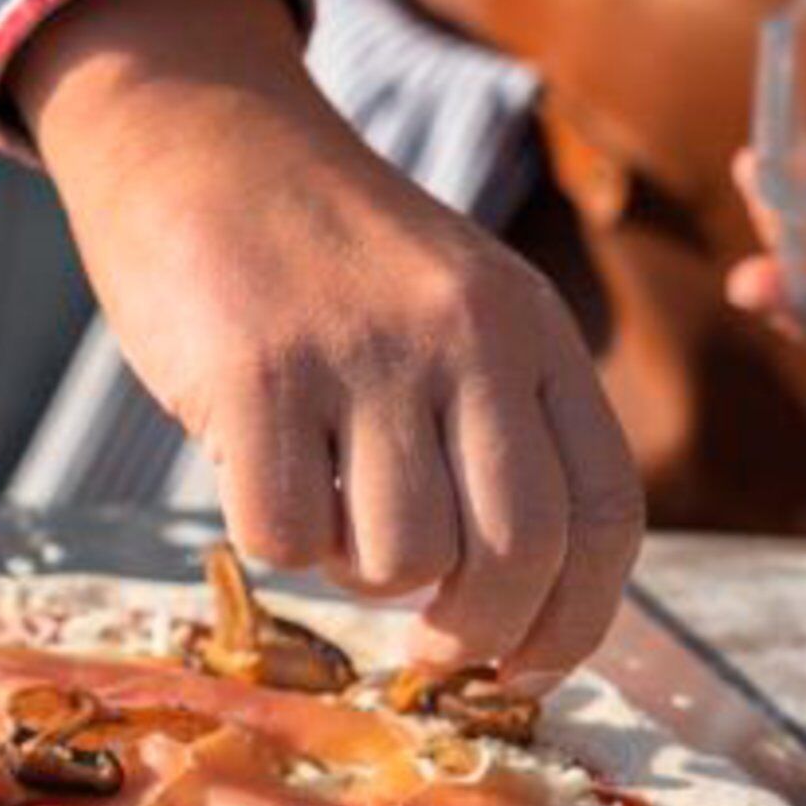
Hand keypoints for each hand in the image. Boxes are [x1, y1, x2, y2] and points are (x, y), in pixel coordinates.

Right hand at [7, 0, 642, 681]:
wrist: (201, 136)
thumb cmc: (321, 251)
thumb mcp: (453, 304)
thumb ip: (496, 421)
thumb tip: (504, 599)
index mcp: (530, 327)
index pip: (604, 512)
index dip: (577, 621)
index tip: (523, 669)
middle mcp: (466, 337)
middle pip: (515, 553)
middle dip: (471, 634)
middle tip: (423, 646)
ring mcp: (361, 353)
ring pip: (395, 557)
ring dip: (354, 571)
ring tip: (320, 505)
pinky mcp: (255, 373)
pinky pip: (280, 535)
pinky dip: (267, 538)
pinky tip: (253, 470)